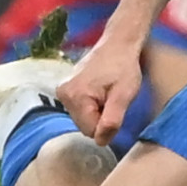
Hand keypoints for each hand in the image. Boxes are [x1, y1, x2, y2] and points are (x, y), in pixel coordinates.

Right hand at [57, 31, 142, 145]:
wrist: (118, 44)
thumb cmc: (124, 67)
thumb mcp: (124, 95)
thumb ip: (112, 119)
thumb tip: (100, 142)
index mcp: (75, 97)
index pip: (90, 131)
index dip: (107, 125)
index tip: (116, 107)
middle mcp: (63, 94)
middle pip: (84, 126)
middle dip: (100, 118)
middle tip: (112, 99)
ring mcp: (62, 91)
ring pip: (82, 119)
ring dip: (96, 112)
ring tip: (107, 94)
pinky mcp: (65, 89)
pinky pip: (79, 109)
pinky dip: (91, 106)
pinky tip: (100, 91)